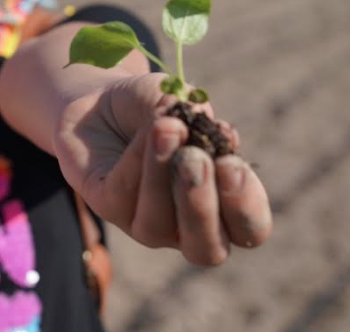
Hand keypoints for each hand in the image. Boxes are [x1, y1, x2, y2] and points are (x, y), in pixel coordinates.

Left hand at [53, 73, 271, 265]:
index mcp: (221, 206)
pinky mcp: (108, 208)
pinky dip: (138, 157)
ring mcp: (145, 223)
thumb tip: (218, 133)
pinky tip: (148, 127)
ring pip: (158, 224)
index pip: (249, 228)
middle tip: (196, 159)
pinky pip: (123, 193)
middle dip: (202, 206)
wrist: (100, 99)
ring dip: (163, 175)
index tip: (231, 162)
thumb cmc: (154, 107)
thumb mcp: (183, 103)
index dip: (245, 203)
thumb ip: (200, 119)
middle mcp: (186, 226)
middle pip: (207, 249)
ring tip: (168, 129)